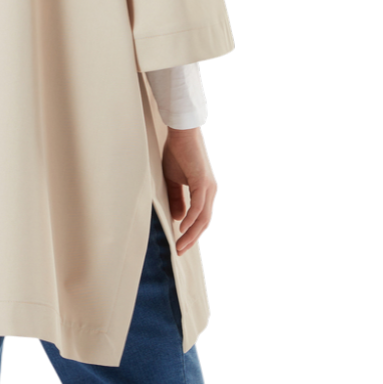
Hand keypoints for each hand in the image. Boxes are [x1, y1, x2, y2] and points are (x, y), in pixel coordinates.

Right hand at [162, 129, 217, 255]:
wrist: (180, 133)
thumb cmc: (177, 152)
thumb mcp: (173, 180)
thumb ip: (176, 198)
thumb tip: (177, 218)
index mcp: (204, 191)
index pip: (201, 218)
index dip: (192, 233)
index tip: (181, 244)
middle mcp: (209, 191)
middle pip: (203, 222)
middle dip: (191, 239)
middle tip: (179, 251)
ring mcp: (207, 187)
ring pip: (202, 218)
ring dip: (190, 234)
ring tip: (179, 244)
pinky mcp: (202, 182)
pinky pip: (197, 207)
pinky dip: (190, 219)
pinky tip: (181, 228)